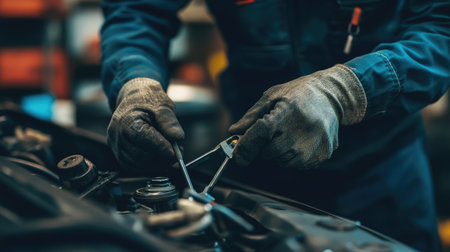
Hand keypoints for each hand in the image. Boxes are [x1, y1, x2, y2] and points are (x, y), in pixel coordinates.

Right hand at [107, 78, 183, 172]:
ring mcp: (116, 146)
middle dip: (162, 158)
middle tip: (178, 153)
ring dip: (157, 163)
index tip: (176, 153)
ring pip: (139, 164)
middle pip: (141, 155)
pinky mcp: (119, 153)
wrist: (134, 98)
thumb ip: (169, 122)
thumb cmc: (148, 100)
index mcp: (127, 120)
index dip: (161, 148)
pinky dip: (150, 165)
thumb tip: (177, 138)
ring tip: (170, 152)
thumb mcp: (163, 106)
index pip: (144, 139)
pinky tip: (160, 156)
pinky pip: (135, 166)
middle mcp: (117, 135)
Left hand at [229, 65, 366, 168]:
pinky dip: (292, 158)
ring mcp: (314, 144)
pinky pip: (297, 166)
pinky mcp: (323, 154)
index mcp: (288, 111)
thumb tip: (233, 132)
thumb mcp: (273, 96)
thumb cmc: (297, 94)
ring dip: (277, 154)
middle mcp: (302, 130)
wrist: (332, 96)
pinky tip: (299, 141)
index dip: (246, 146)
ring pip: (282, 163)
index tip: (237, 155)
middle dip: (263, 147)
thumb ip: (252, 115)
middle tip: (271, 134)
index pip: (261, 133)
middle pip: (269, 153)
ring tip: (287, 135)